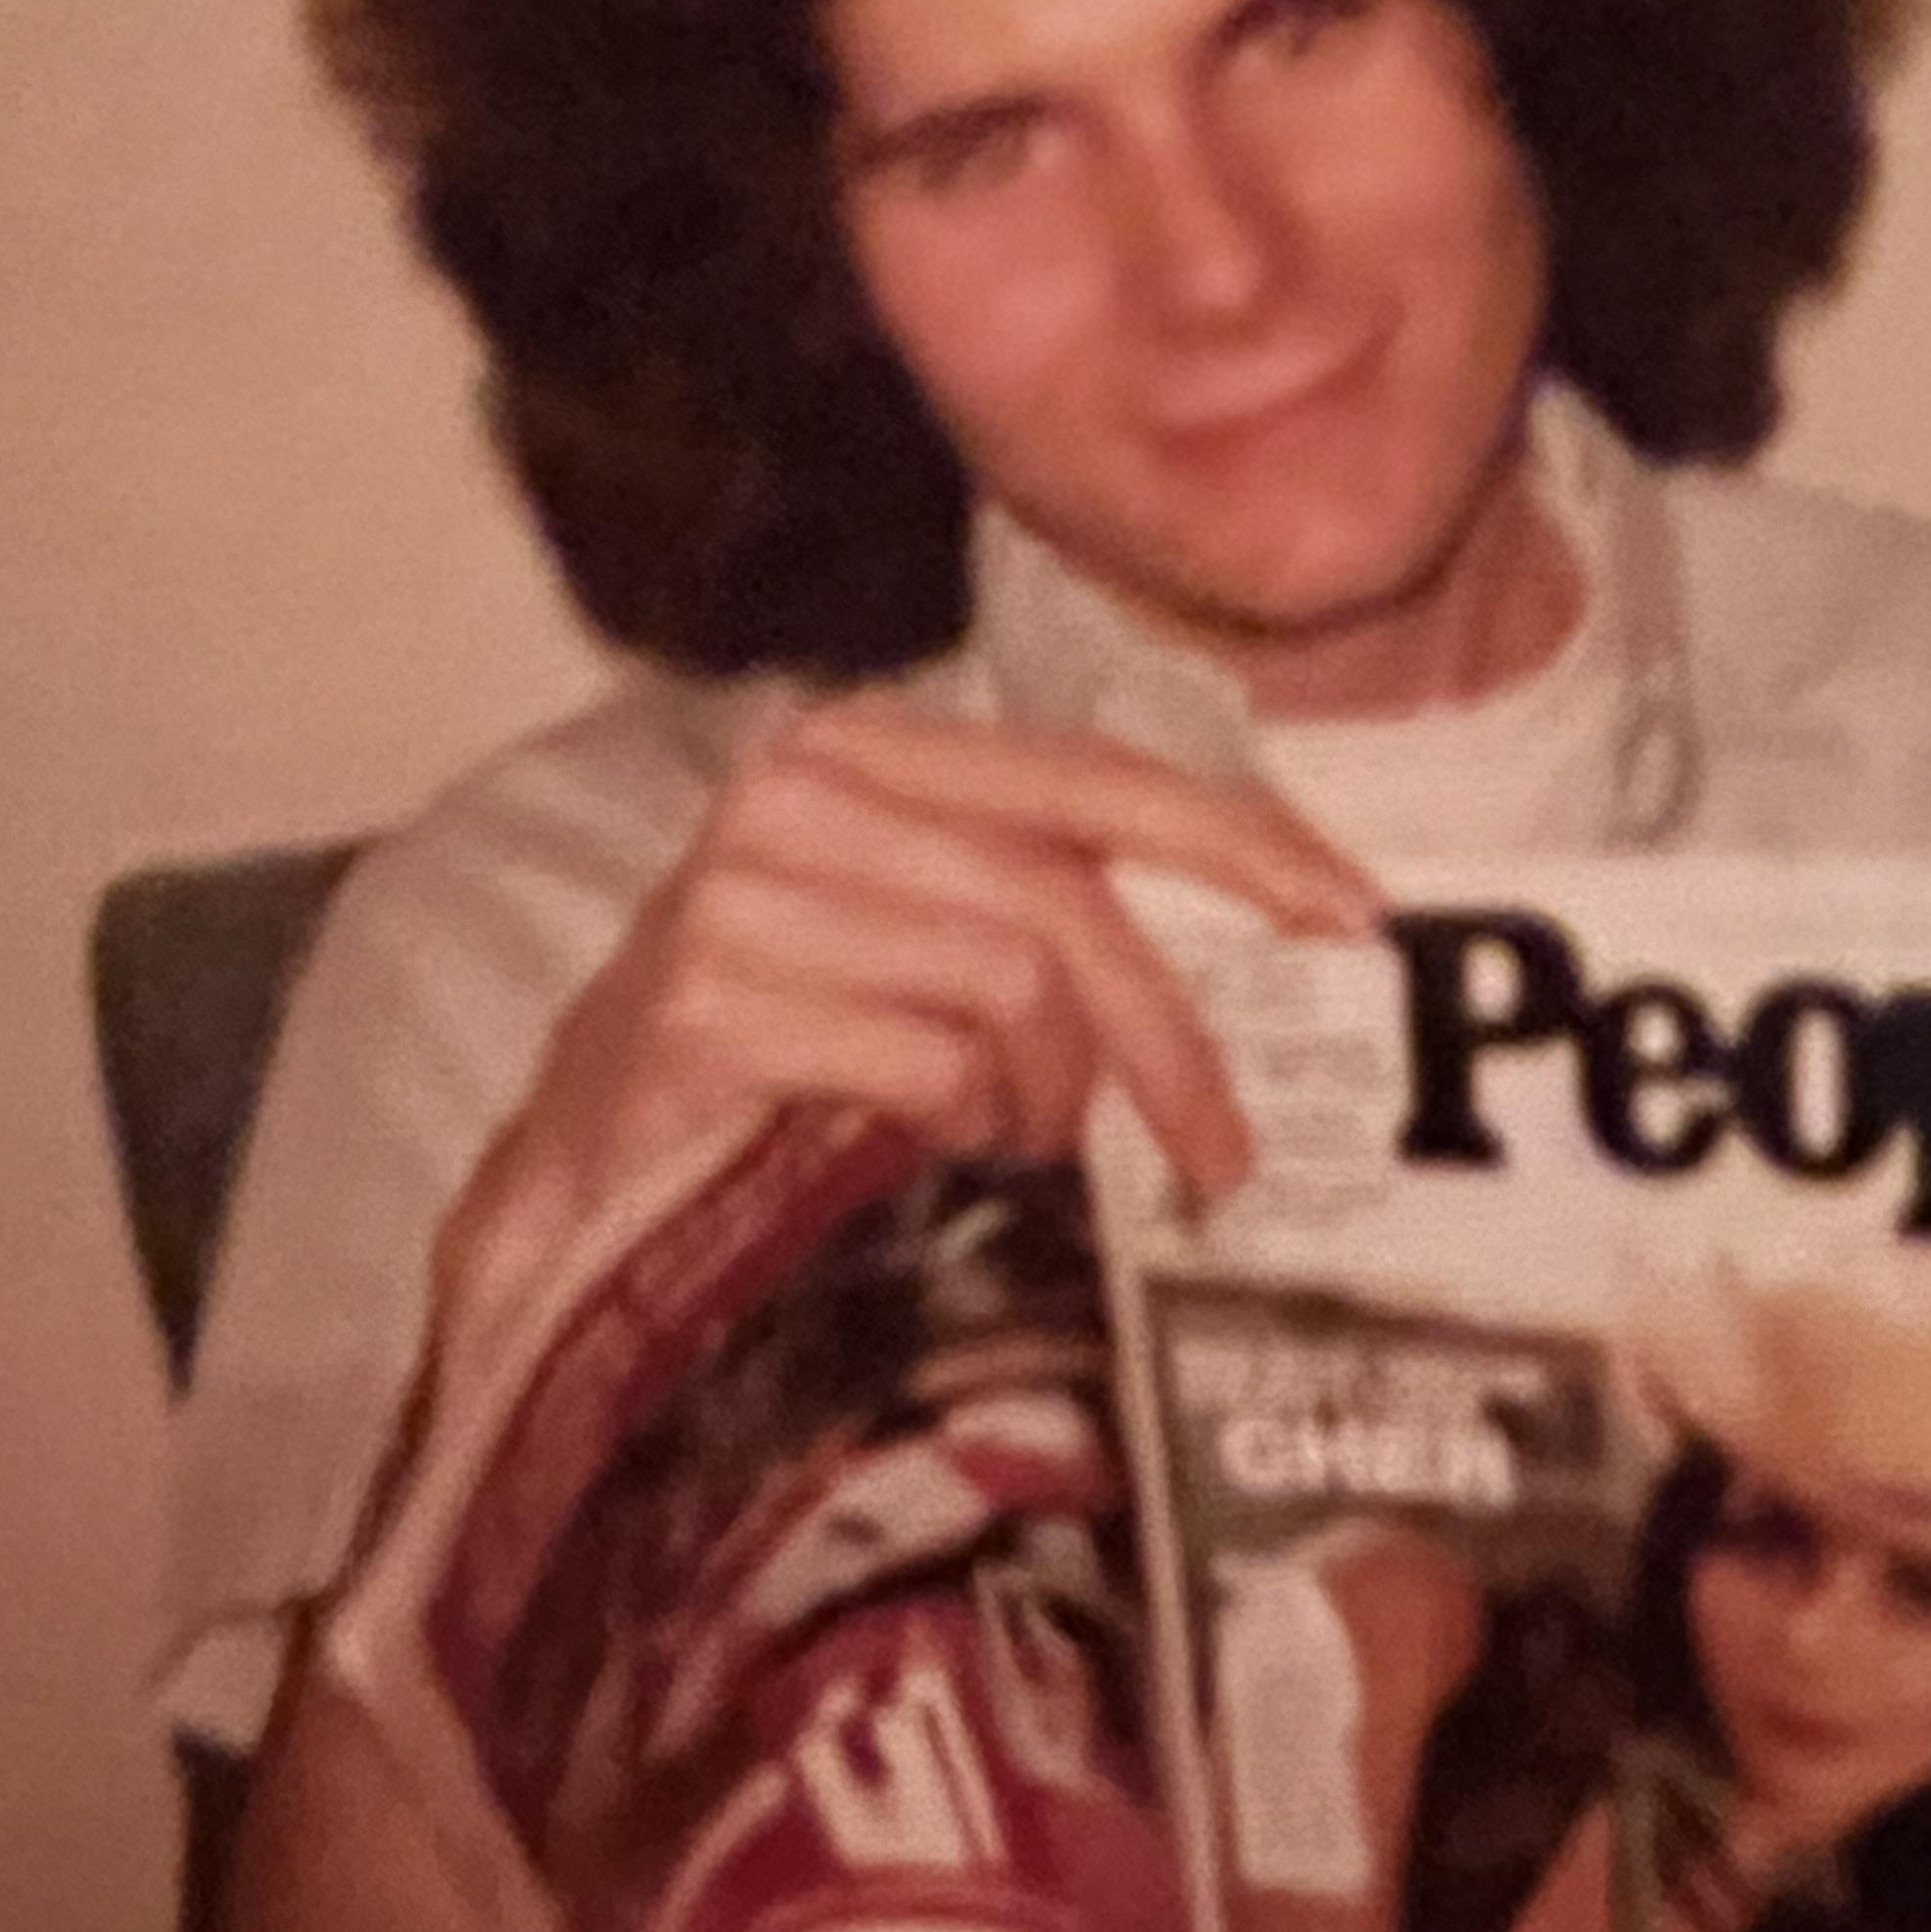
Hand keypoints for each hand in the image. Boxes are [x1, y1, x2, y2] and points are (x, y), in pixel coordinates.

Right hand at [432, 701, 1377, 1353]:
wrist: (579, 1184)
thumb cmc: (778, 1061)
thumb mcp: (924, 949)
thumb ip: (1047, 916)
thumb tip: (1261, 943)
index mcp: (871, 748)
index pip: (1093, 776)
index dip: (1238, 840)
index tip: (1351, 916)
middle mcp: (801, 787)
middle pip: (1065, 900)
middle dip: (1165, 1036)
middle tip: (1223, 1154)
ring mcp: (744, 887)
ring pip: (1009, 984)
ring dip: (1042, 1095)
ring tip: (1008, 1139)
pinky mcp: (708, 998)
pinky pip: (926, 1062)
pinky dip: (958, 1121)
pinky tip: (927, 1143)